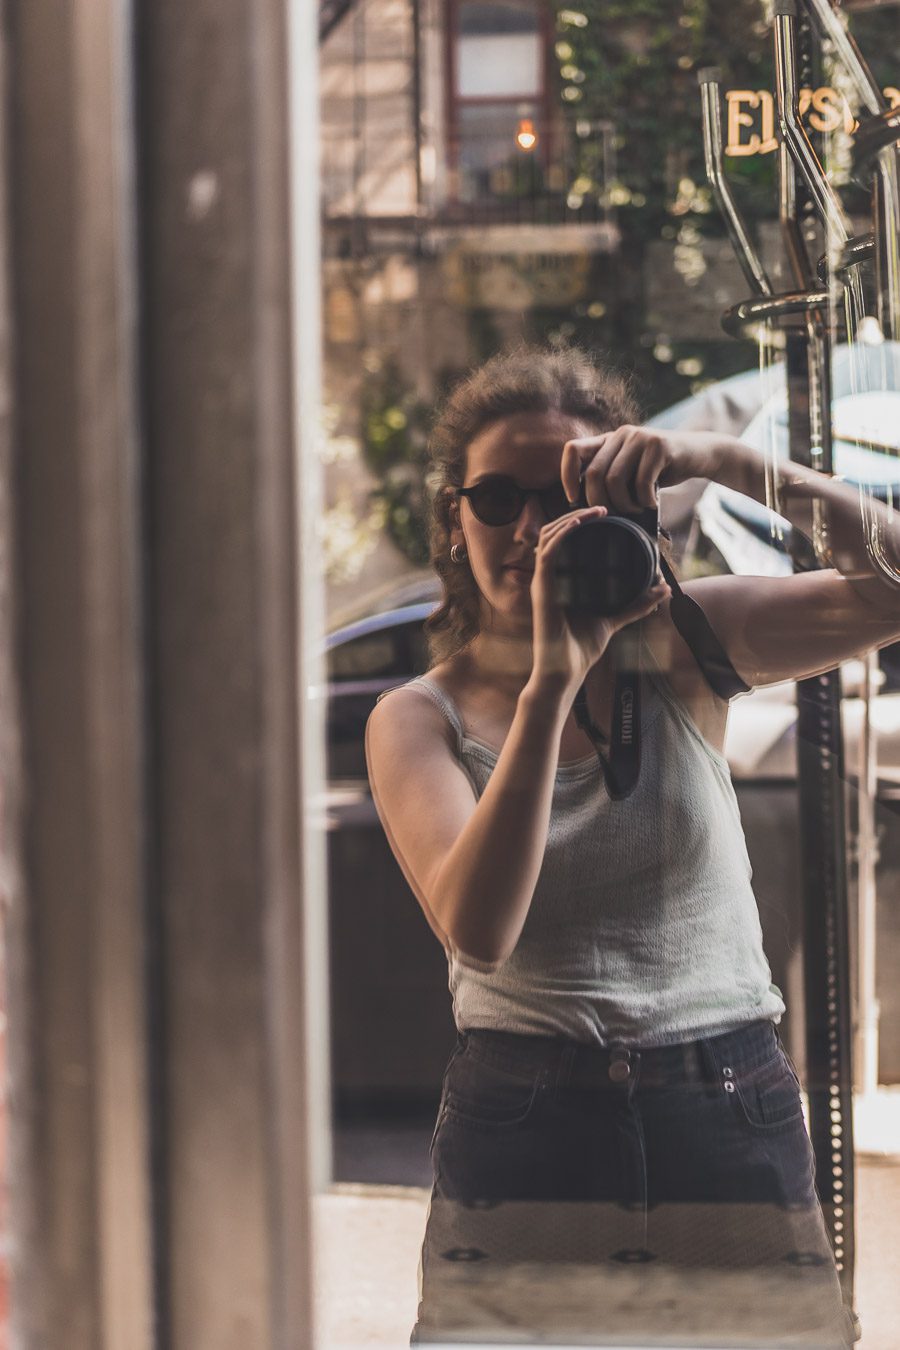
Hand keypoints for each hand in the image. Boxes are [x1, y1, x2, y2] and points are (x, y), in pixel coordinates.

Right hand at [530, 506, 669, 692]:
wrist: (564, 674)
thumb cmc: (580, 651)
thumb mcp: (613, 620)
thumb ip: (635, 605)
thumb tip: (663, 590)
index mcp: (559, 580)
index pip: (561, 541)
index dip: (577, 522)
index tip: (604, 513)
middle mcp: (547, 577)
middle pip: (553, 532)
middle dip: (576, 514)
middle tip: (603, 508)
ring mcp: (542, 582)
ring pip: (548, 535)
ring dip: (570, 518)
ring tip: (595, 511)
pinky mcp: (541, 589)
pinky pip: (547, 553)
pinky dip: (562, 534)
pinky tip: (579, 524)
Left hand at [560, 426, 721, 512]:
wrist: (699, 454)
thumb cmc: (660, 472)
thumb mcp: (631, 474)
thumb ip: (609, 481)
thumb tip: (582, 509)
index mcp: (608, 440)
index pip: (573, 450)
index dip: (567, 476)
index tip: (574, 500)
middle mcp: (621, 434)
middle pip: (593, 473)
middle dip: (599, 502)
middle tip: (613, 515)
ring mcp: (640, 437)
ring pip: (615, 479)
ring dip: (624, 504)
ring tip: (636, 509)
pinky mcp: (659, 445)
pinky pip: (641, 481)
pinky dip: (645, 500)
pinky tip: (652, 503)